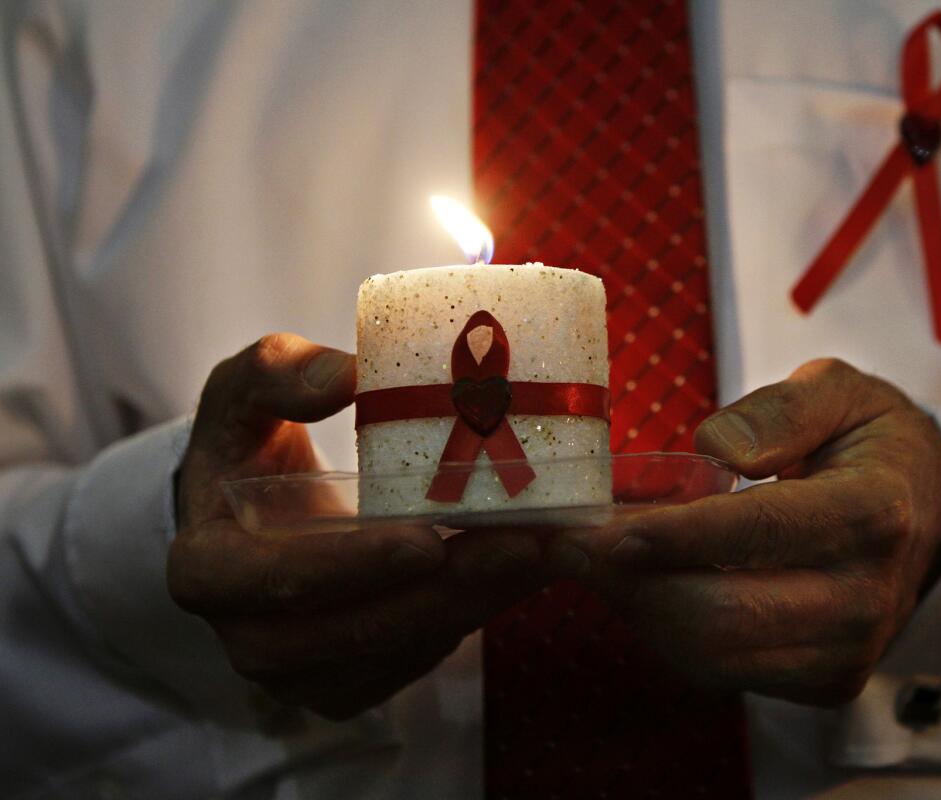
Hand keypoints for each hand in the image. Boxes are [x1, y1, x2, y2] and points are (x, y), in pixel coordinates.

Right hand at [169, 333, 549, 719]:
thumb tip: (345, 375)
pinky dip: (474, 614)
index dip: (347, 567)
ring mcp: (299, 670)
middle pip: (348, 632)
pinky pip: (417, 660)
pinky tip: (524, 568)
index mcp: (207, 568)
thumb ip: (281, 374)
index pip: (268, 582)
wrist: (256, 507)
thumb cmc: (250, 440)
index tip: (425, 539)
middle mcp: (248, 635)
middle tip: (520, 545)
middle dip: (441, 592)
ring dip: (475, 605)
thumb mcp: (246, 391)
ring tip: (542, 551)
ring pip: (396, 652)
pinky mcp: (352, 680)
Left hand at [552, 359, 940, 705]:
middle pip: (722, 616)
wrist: (930, 513)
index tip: (602, 529)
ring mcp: (847, 653)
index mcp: (873, 513)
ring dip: (637, 610)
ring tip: (597, 560)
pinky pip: (721, 672)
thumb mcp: (842, 391)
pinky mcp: (824, 683)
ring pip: (711, 657)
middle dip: (630, 583)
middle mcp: (865, 598)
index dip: (673, 536)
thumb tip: (717, 446)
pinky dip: (666, 632)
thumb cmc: (871, 443)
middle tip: (568, 544)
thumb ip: (783, 408)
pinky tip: (646, 585)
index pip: (760, 532)